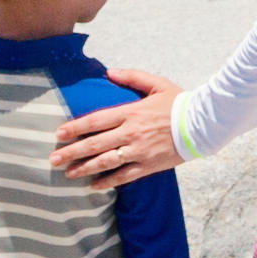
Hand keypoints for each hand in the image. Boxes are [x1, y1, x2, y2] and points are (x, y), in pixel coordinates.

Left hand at [55, 84, 184, 188]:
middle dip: (72, 152)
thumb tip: (109, 72)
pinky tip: (93, 185)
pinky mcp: (148, 165)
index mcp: (130, 112)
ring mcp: (139, 151)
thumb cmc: (179, 102)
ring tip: (68, 173)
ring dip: (85, 169)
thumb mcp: (156, 83)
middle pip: (95, 144)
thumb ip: (132, 77)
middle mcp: (131, 133)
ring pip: (106, 162)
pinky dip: (108, 182)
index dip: (75, 128)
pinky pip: (124, 176)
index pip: (96, 121)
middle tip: (53, 159)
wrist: (203, 124)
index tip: (58, 134)